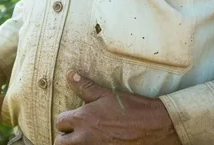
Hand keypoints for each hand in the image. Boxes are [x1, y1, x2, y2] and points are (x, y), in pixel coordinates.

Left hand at [56, 69, 181, 144]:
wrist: (153, 127)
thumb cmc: (131, 109)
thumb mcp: (107, 95)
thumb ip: (85, 87)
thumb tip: (70, 75)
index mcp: (82, 119)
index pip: (60, 122)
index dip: (66, 119)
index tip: (74, 118)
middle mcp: (84, 138)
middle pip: (60, 142)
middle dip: (65, 137)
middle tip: (75, 133)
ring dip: (75, 144)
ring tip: (85, 139)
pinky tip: (98, 143)